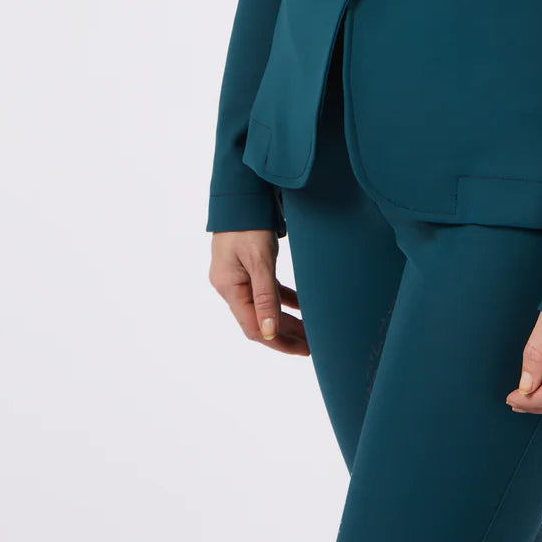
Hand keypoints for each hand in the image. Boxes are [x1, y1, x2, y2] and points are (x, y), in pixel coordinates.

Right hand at [208, 230, 309, 355]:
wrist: (241, 191)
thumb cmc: (249, 223)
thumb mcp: (260, 259)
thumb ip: (264, 296)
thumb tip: (269, 333)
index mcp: (228, 287)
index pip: (253, 327)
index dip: (278, 341)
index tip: (304, 350)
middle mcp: (229, 286)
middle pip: (258, 320)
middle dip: (285, 334)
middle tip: (313, 345)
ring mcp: (237, 276)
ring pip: (263, 306)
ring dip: (286, 319)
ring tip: (311, 331)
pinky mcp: (246, 265)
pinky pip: (265, 290)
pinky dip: (282, 299)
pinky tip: (301, 306)